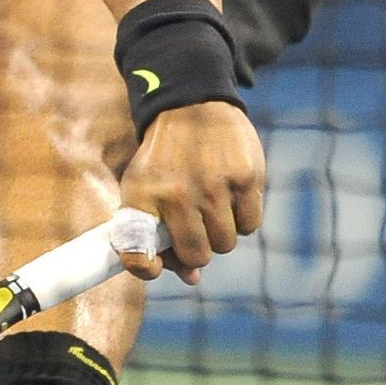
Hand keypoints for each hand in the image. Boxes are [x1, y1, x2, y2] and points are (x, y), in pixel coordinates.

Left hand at [116, 102, 264, 283]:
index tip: (156, 264)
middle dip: (197, 247)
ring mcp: (213, 186)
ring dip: (221, 231)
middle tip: (195, 224)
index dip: (146, 267)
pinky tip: (230, 192)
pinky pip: (250, 224)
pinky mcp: (245, 177)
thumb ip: (161, 236)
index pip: (135, 251)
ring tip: (211, 202)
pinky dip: (243, 216)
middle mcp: (176, 194)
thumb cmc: (164, 159)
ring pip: (226, 244)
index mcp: (142, 196)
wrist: (190, 105)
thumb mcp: (146, 188)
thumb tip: (192, 279)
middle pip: (197, 255)